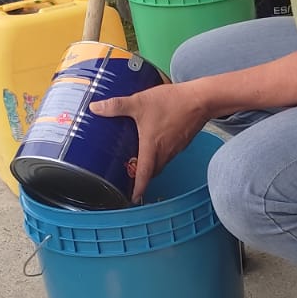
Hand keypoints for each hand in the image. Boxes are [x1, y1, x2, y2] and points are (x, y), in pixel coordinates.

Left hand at [89, 83, 211, 201]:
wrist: (201, 99)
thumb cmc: (172, 103)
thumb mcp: (139, 102)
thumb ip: (116, 106)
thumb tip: (95, 107)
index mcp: (152, 148)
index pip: (144, 175)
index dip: (138, 189)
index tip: (132, 198)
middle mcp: (165, 152)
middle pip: (152, 172)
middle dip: (142, 177)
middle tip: (130, 177)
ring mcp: (176, 148)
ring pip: (161, 163)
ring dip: (151, 165)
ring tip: (139, 159)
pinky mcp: (182, 142)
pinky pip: (169, 154)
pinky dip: (160, 154)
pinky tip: (155, 142)